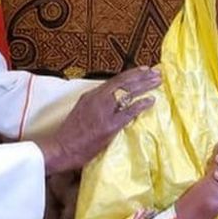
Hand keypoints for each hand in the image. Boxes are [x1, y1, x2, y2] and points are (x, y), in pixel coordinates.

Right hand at [38, 66, 160, 173]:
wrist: (60, 149)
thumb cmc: (70, 135)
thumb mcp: (81, 112)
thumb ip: (95, 105)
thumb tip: (111, 102)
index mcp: (90, 95)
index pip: (114, 80)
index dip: (131, 74)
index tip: (144, 69)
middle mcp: (97, 99)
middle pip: (123, 83)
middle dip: (141, 76)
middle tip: (156, 72)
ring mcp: (103, 112)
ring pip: (127, 92)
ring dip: (144, 85)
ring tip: (157, 81)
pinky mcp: (108, 126)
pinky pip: (128, 112)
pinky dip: (141, 105)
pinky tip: (151, 101)